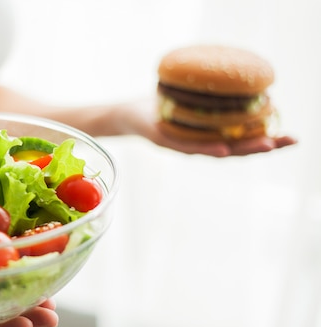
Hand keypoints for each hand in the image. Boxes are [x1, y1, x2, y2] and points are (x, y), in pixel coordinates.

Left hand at [119, 98, 296, 156]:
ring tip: (265, 145)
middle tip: (287, 141)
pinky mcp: (165, 142)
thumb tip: (241, 81)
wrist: (128, 114)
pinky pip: (188, 147)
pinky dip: (205, 149)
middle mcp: (200, 145)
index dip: (267, 140)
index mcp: (209, 137)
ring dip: (241, 150)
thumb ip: (213, 97)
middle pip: (235, 150)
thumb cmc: (163, 106)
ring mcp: (183, 146)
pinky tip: (222, 150)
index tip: (291, 137)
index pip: (242, 141)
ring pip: (216, 151)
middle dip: (263, 146)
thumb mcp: (192, 99)